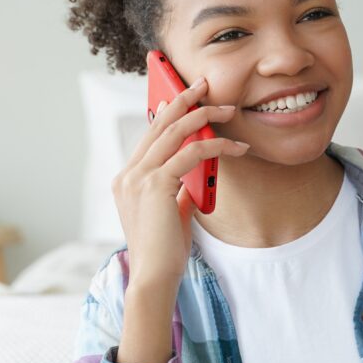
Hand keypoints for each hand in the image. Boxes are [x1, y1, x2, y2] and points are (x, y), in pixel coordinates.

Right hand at [111, 77, 248, 286]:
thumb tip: (194, 179)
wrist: (153, 277)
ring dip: (204, 116)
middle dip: (184, 100)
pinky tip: (235, 147)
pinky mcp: (155, 186)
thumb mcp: (170, 215)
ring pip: (174, 132)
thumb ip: (177, 193)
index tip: (183, 97)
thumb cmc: (163, 252)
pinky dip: (216, 146)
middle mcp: (128, 174)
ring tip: (227, 109)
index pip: (149, 136)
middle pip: (159, 125)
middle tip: (205, 85)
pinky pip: (190, 154)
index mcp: (127, 179)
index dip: (167, 113)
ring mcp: (138, 178)